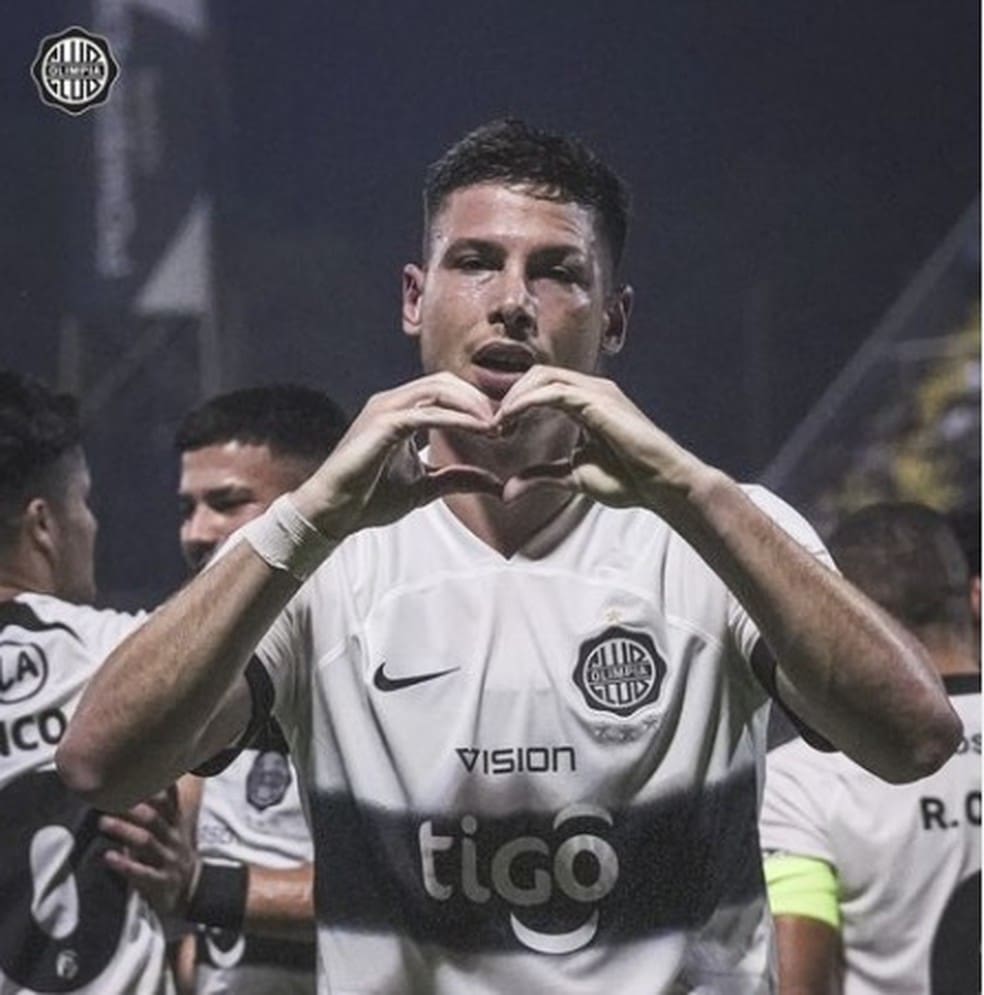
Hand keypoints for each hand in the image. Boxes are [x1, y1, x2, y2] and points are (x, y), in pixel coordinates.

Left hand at [100, 785, 200, 917]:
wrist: (188, 890)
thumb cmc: (169, 853)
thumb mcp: (170, 830)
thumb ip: (156, 811)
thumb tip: (129, 787)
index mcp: (175, 824)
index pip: (169, 800)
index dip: (156, 787)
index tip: (137, 776)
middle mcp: (173, 838)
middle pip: (154, 818)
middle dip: (132, 807)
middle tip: (109, 799)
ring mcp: (168, 859)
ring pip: (146, 841)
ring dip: (123, 830)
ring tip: (103, 822)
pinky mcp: (160, 881)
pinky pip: (141, 872)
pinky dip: (124, 864)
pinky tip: (108, 857)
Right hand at [293, 372, 502, 537]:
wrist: (333, 514)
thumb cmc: (369, 499)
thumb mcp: (425, 488)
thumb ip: (458, 479)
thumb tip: (495, 484)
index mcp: (402, 411)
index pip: (446, 391)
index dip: (476, 404)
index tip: (503, 428)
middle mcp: (393, 402)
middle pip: (446, 382)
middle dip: (479, 400)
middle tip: (506, 424)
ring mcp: (386, 409)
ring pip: (439, 389)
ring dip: (472, 406)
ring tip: (496, 427)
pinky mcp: (383, 424)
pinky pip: (428, 413)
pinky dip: (458, 419)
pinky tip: (480, 431)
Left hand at [494, 365, 711, 513]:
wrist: (662, 485)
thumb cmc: (628, 479)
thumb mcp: (572, 477)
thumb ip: (540, 478)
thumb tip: (507, 491)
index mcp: (585, 402)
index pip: (541, 386)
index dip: (515, 404)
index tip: (497, 431)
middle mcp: (591, 390)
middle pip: (538, 374)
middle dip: (510, 396)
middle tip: (493, 426)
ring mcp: (596, 392)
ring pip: (543, 377)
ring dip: (515, 398)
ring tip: (499, 424)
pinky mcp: (599, 401)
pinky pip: (554, 392)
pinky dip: (527, 402)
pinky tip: (512, 420)